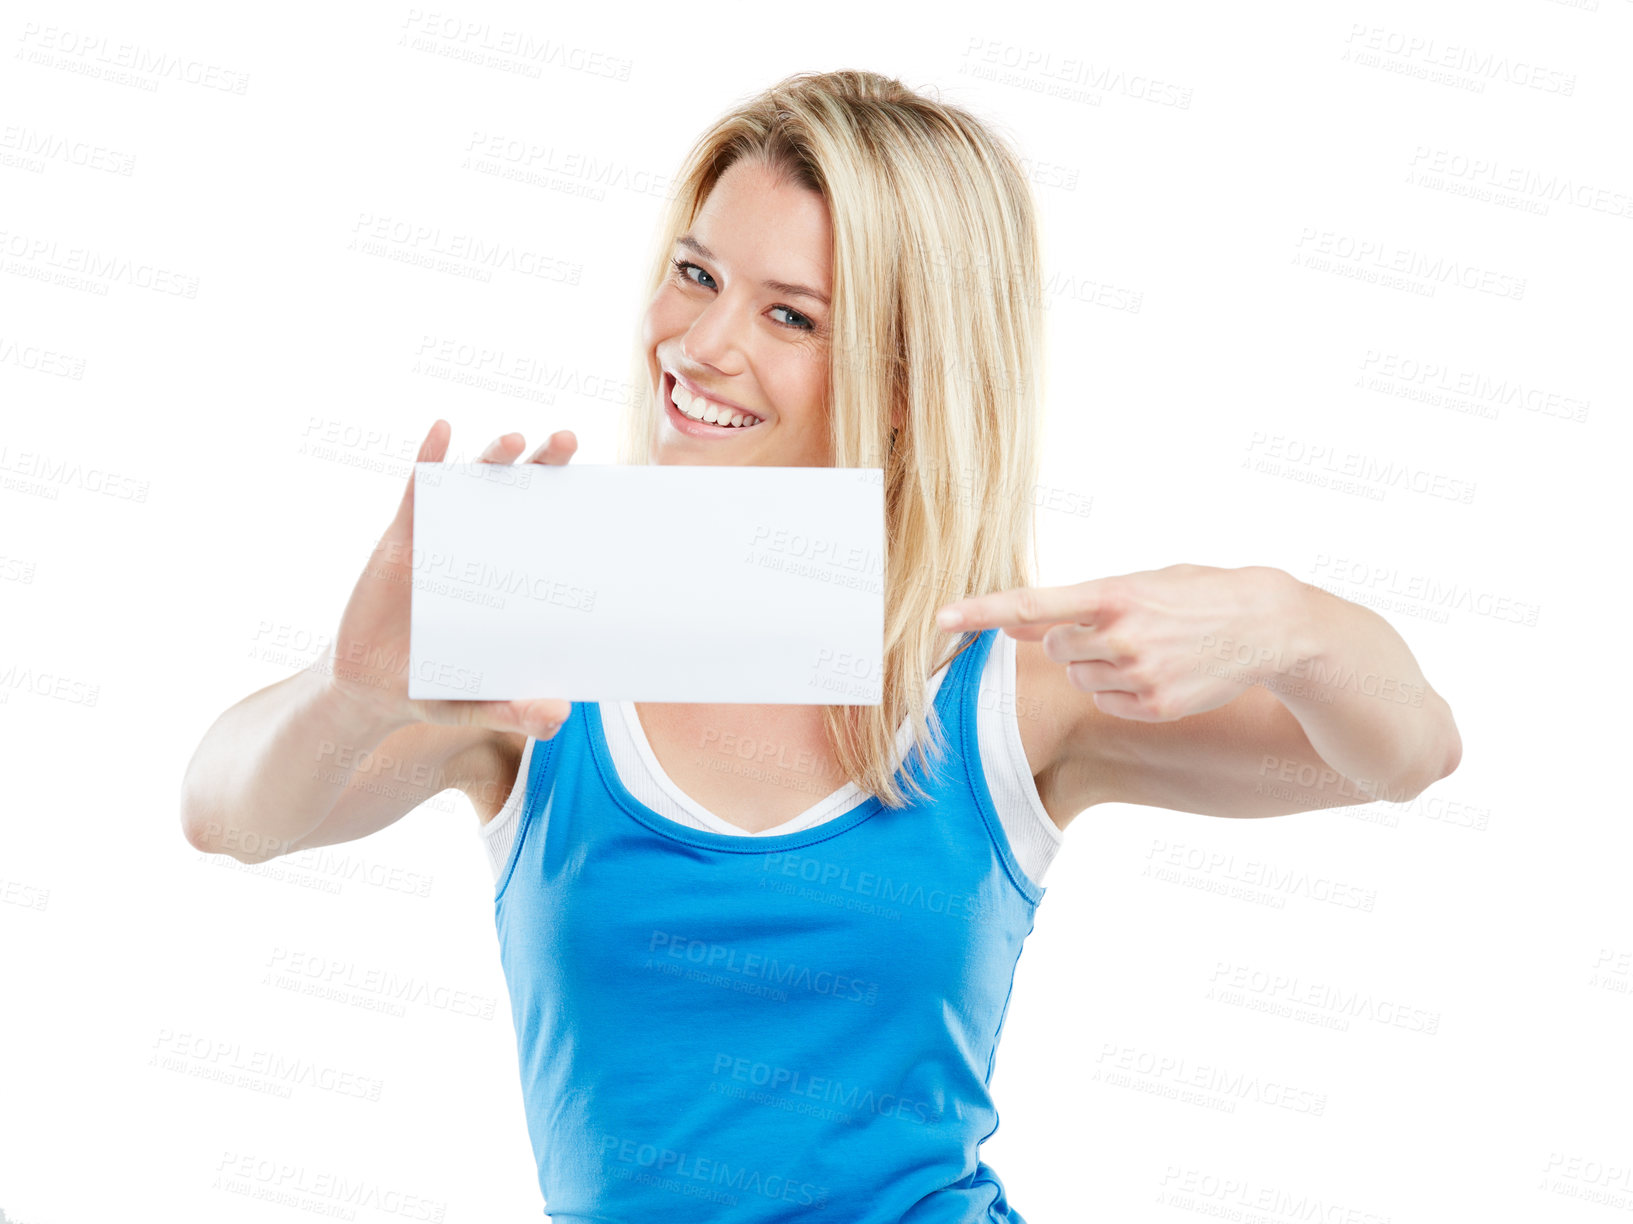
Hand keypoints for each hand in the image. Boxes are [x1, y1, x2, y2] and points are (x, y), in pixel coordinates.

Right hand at [329, 421, 578, 737]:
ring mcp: (441, 538)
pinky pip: (416, 491)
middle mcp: (480, 547)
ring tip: (513, 440)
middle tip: (566, 440)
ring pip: (470, 482)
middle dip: (541, 462)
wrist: (370, 690)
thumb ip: (514, 709)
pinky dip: (428, 456)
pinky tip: (441, 430)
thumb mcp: (476, 704)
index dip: (569, 503)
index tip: (601, 481)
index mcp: (509, 578)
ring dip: (491, 456)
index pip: (546, 530)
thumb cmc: (435, 689)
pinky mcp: (400, 539)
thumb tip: (558, 718)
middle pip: (516, 492)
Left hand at [934, 563, 1297, 721]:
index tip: (941, 618)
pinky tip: (1160, 670)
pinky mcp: (1155, 706)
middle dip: (1075, 640)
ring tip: (1147, 647)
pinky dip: (1122, 690)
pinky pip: (1108, 702)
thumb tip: (1015, 624)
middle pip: (1056, 649)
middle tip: (1122, 627)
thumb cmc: (1193, 595)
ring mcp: (1138, 674)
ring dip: (1098, 665)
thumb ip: (1072, 605)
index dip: (982, 612)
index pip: (1032, 604)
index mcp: (1112, 594)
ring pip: (1079, 677)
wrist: (1265, 625)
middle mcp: (1120, 636)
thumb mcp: (1135, 585)